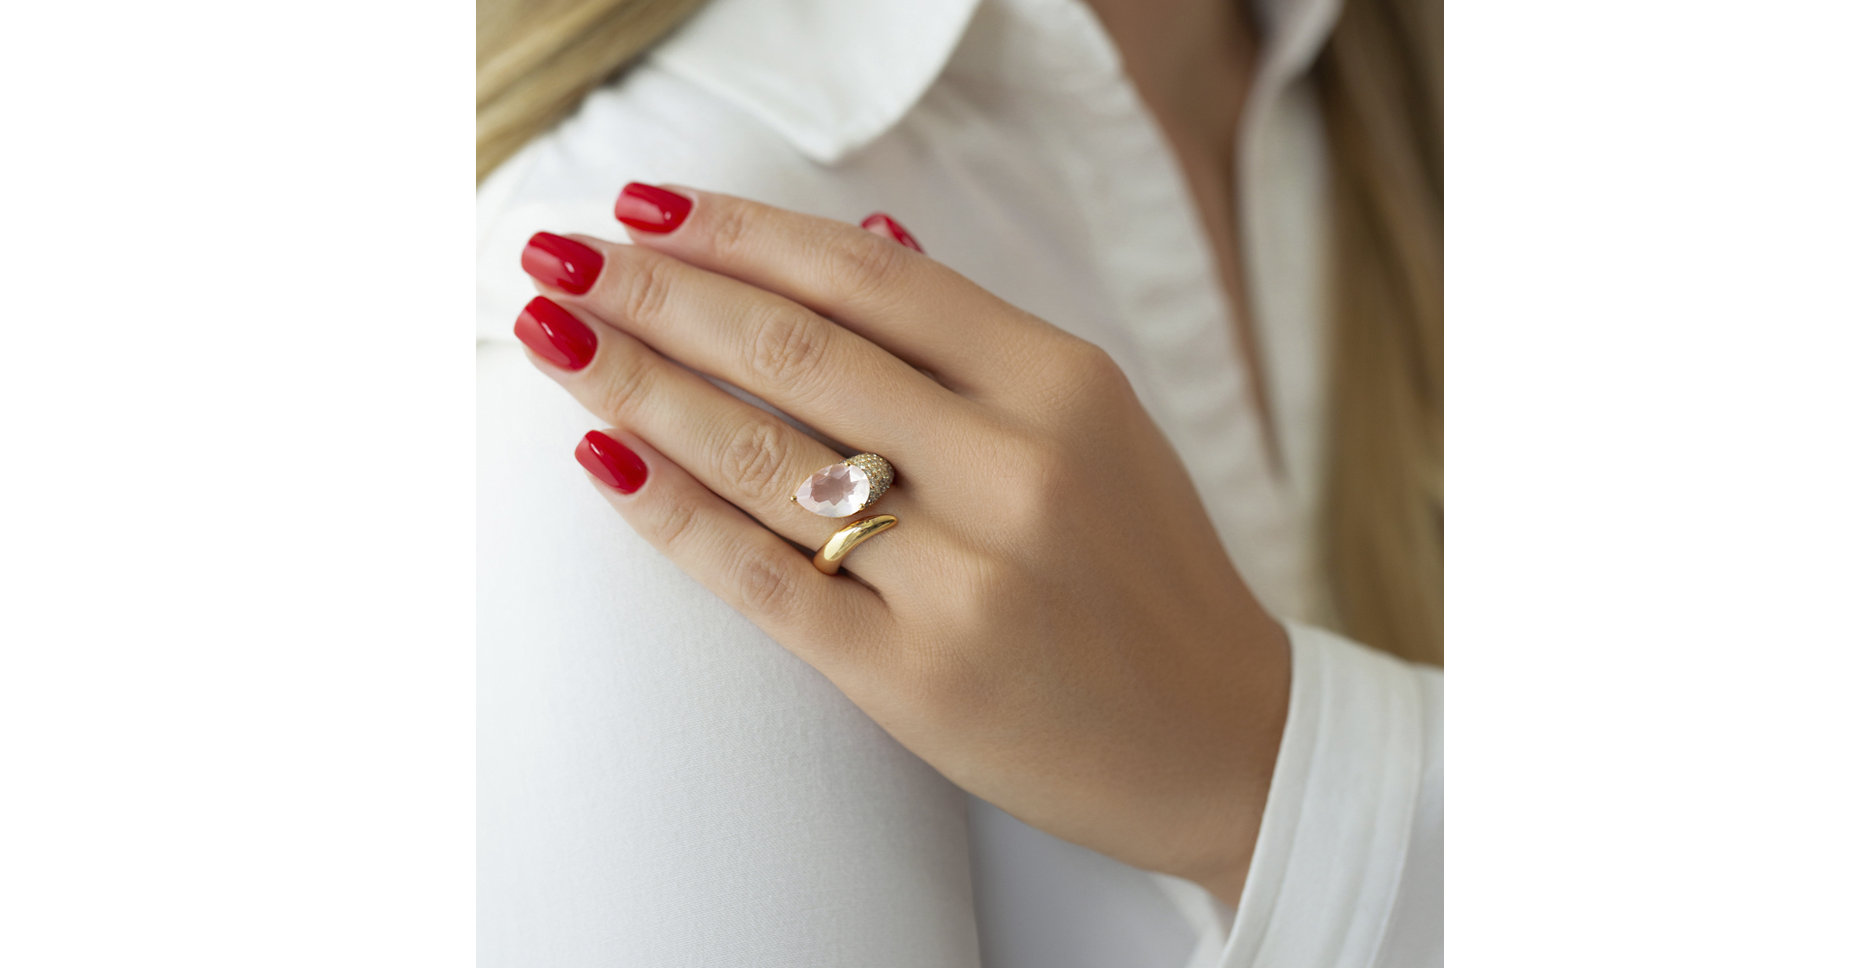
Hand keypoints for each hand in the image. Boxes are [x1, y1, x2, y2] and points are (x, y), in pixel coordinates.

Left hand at [514, 185, 1291, 901]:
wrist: (1220, 738)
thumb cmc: (1143, 571)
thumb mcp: (1098, 425)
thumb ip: (977, 339)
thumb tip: (861, 232)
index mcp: (1061, 383)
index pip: (866, 276)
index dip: (740, 231)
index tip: (647, 209)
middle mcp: (1014, 466)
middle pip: (794, 349)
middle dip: (658, 293)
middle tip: (562, 259)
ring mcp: (963, 576)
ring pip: (761, 454)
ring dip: (636, 383)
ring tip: (554, 336)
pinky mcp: (913, 675)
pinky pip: (760, 578)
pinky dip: (669, 513)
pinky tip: (600, 457)